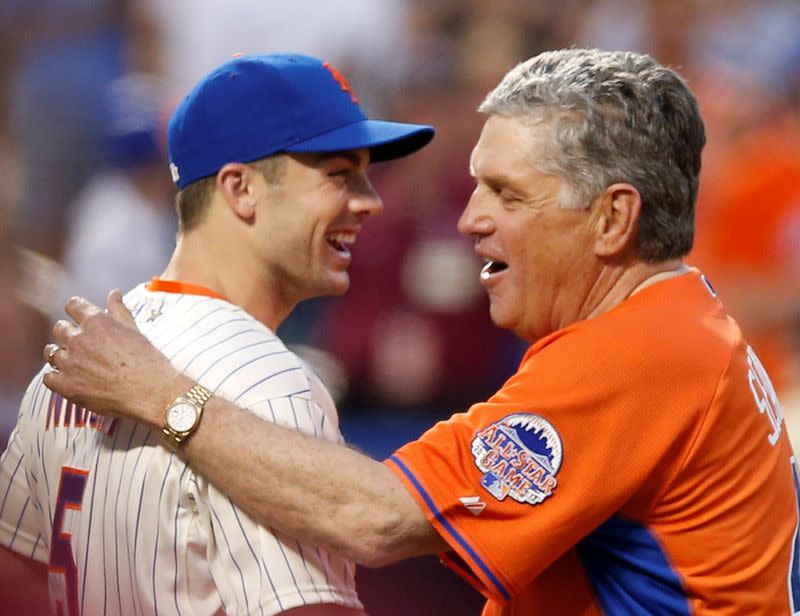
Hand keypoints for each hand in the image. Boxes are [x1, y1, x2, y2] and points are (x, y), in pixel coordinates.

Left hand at [42, 290, 188, 427]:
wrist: (151, 392)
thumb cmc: (147, 361)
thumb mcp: (134, 330)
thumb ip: (119, 310)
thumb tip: (114, 293)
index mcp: (96, 322)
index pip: (73, 305)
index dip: (76, 310)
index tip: (80, 318)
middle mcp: (79, 339)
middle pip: (59, 329)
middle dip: (68, 333)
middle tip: (82, 344)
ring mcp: (70, 363)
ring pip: (51, 352)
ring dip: (60, 354)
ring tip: (73, 362)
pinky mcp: (67, 386)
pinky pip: (49, 377)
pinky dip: (56, 377)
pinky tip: (69, 378)